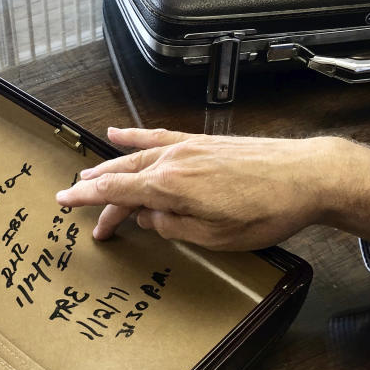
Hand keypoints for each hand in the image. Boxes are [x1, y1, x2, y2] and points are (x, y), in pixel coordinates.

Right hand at [55, 127, 369, 250]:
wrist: (306, 175)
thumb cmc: (266, 211)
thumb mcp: (216, 236)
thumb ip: (174, 226)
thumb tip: (148, 218)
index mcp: (170, 187)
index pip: (115, 192)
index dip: (86, 198)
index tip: (63, 201)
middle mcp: (173, 160)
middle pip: (122, 176)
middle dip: (96, 190)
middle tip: (77, 206)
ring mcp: (187, 146)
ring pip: (135, 156)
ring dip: (110, 166)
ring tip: (89, 173)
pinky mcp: (203, 141)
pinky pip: (158, 135)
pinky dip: (134, 135)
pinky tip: (118, 133)